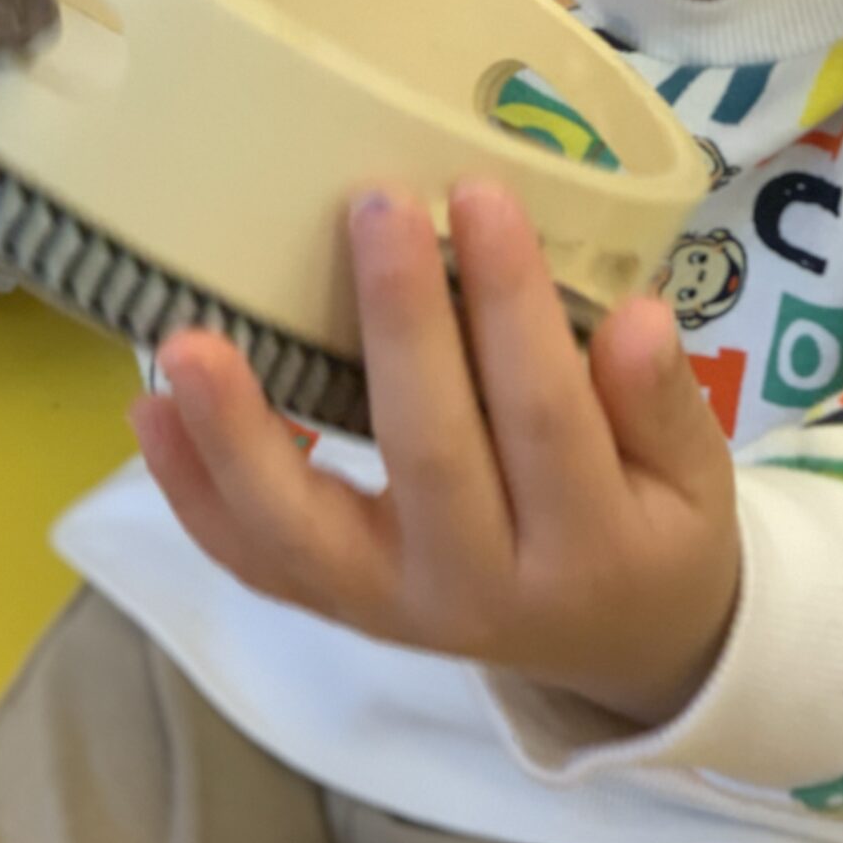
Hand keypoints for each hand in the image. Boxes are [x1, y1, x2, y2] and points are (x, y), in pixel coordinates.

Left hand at [131, 180, 743, 730]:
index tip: (483, 195)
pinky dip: (191, 490)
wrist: (620, 647)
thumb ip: (667, 405)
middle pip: (427, 456)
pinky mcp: (337, 606)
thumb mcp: (696, 480)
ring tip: (186, 341)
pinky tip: (146, 410)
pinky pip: (253, 557)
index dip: (513, 307)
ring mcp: (393, 608)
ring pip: (301, 535)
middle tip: (374, 206)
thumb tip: (639, 320)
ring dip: (235, 436)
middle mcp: (479, 593)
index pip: (544, 416)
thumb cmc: (653, 530)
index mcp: (587, 552)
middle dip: (398, 326)